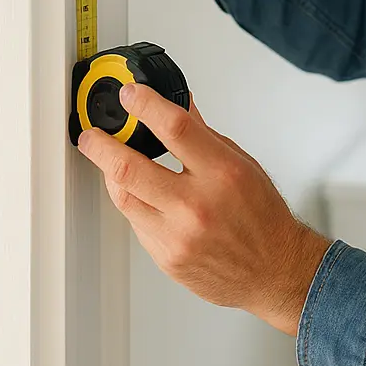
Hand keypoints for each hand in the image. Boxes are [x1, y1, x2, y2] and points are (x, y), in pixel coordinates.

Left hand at [75, 84, 333, 335]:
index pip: (175, 128)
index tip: (130, 95)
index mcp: (222, 174)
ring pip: (123, 196)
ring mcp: (178, 235)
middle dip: (101, 145)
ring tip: (106, 159)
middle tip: (91, 134)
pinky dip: (132, 202)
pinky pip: (135, 222)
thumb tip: (180, 105)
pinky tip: (137, 192)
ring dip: (108, 173)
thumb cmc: (263, 218)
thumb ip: (204, 135)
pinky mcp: (166, 257)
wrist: (273, 270)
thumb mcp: (242, 164)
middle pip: (130, 167)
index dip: (145, 105)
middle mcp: (198, 205)